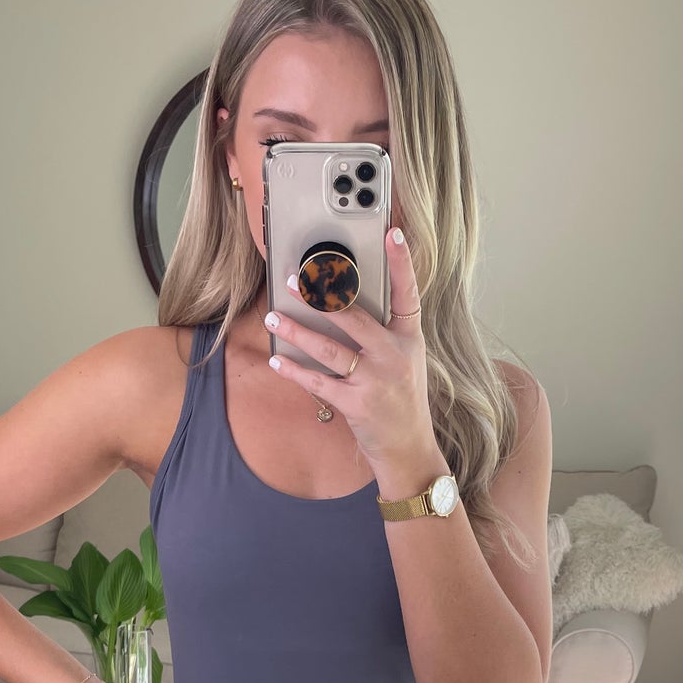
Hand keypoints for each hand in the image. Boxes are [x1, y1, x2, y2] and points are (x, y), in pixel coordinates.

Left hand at [264, 227, 438, 471]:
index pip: (408, 294)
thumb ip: (383, 334)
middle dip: (321, 297)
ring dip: (297, 332)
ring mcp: (376, 381)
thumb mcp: (405, 361)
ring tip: (273, 319)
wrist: (408, 449)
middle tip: (295, 280)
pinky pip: (318, 383)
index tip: (392, 233)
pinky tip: (278, 361)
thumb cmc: (403, 401)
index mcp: (409, 340)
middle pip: (354, 318)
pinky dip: (295, 372)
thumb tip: (341, 305)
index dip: (402, 262)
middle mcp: (394, 356)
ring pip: (329, 349)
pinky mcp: (357, 404)